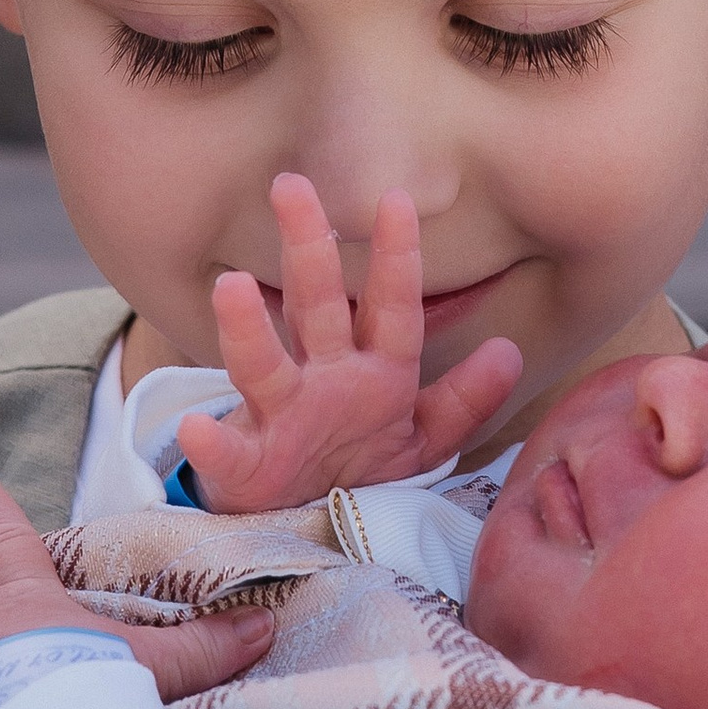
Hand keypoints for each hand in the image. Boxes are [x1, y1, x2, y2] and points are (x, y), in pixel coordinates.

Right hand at [175, 176, 523, 510]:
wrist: (295, 521)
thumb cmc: (356, 465)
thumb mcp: (419, 439)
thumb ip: (463, 401)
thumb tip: (510, 352)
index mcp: (373, 371)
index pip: (392, 308)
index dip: (396, 259)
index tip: (395, 200)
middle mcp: (321, 379)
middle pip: (315, 308)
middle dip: (307, 250)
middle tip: (291, 187)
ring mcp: (279, 417)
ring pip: (262, 366)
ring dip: (246, 328)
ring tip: (232, 286)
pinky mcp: (245, 465)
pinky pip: (228, 452)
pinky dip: (212, 441)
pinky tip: (198, 428)